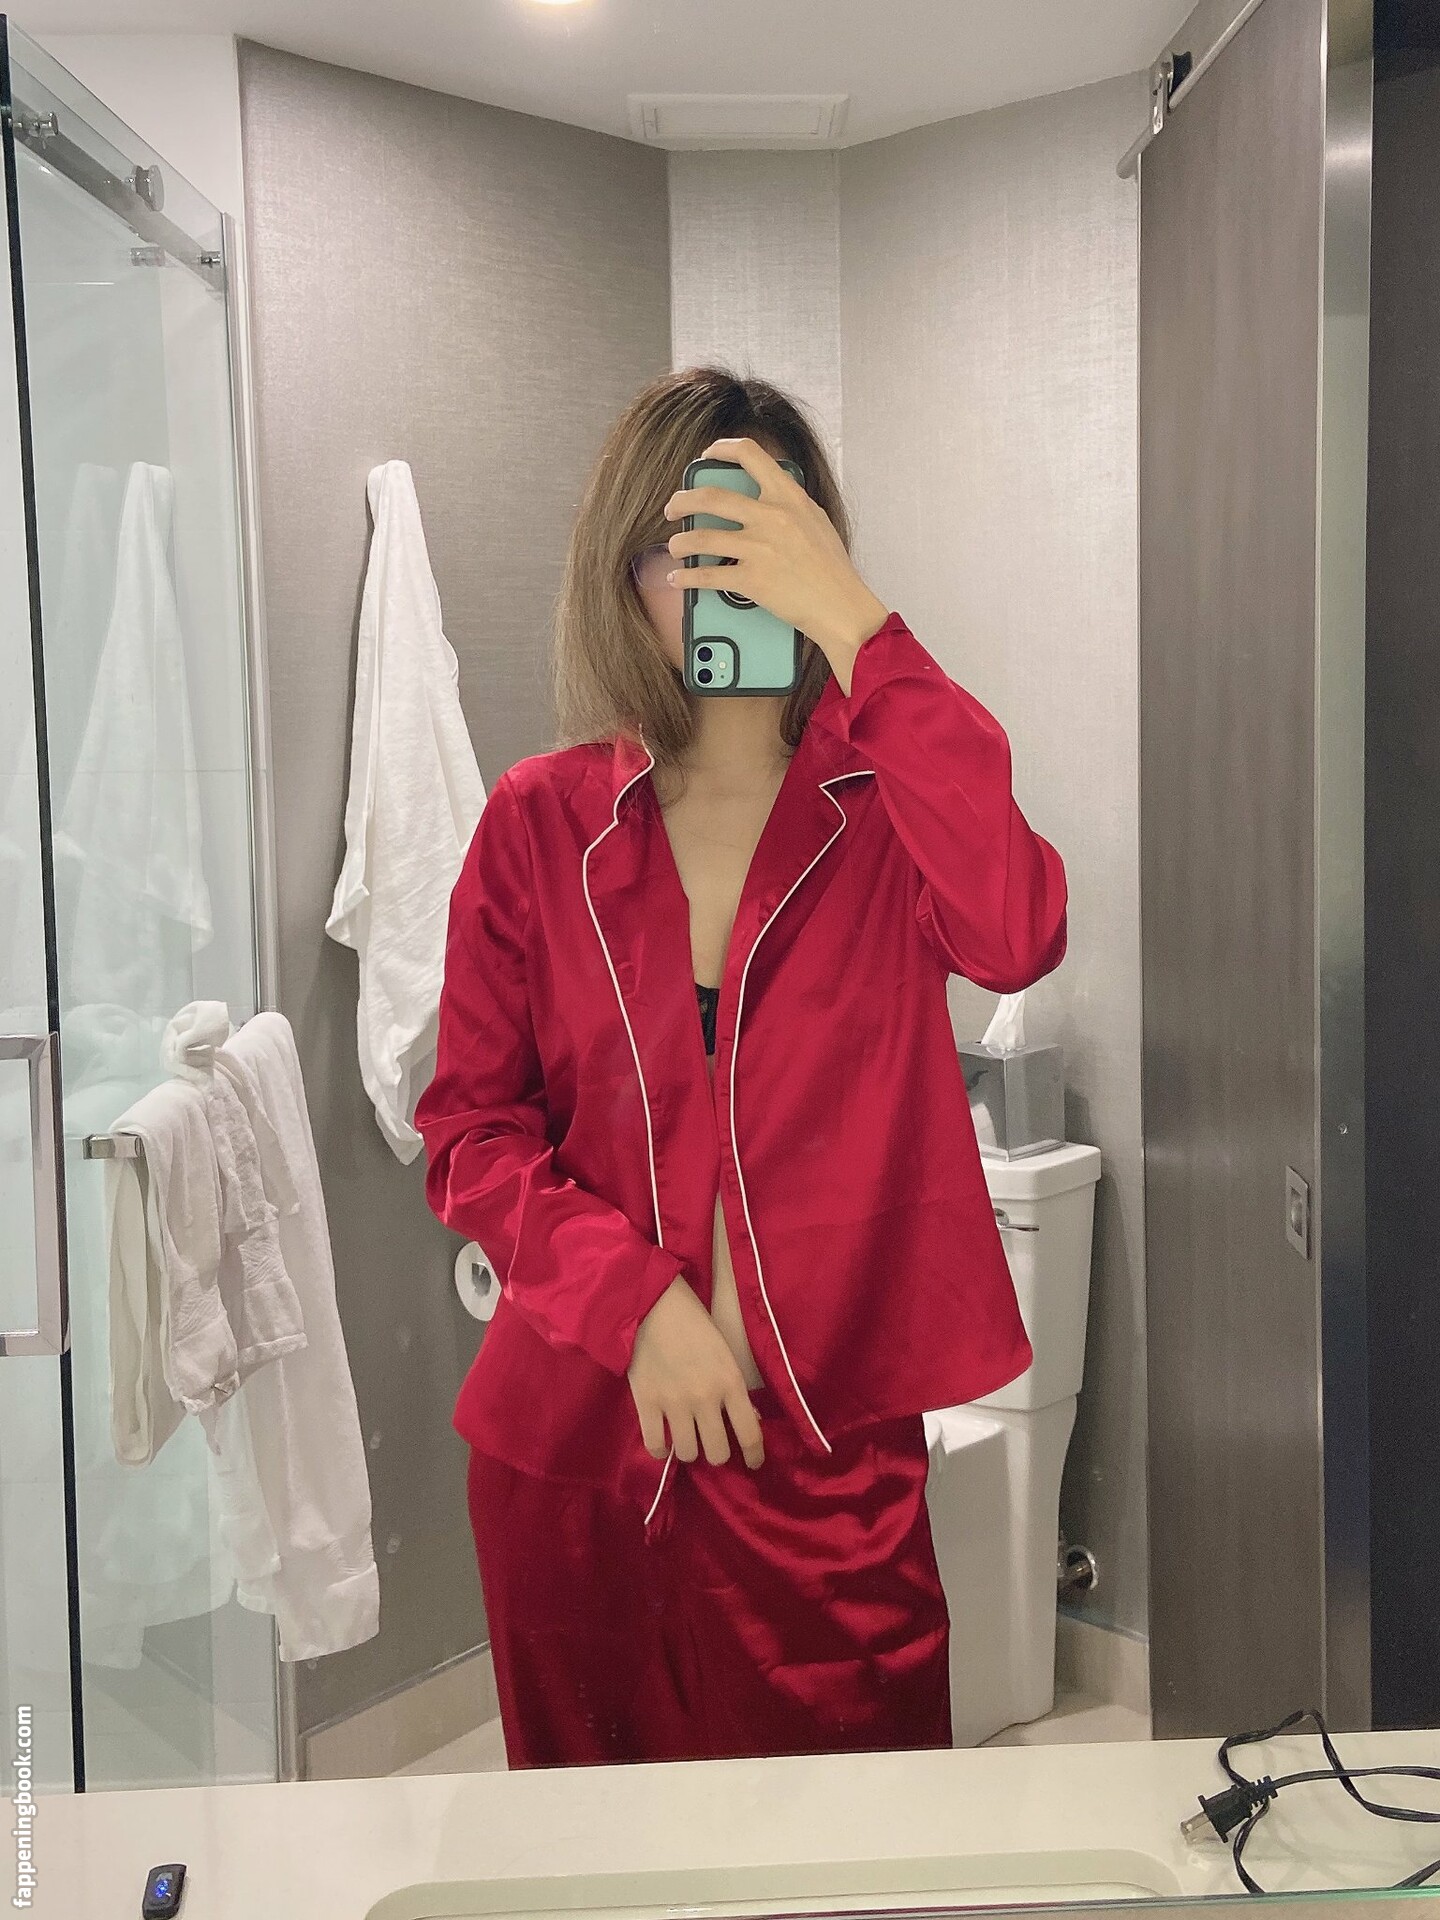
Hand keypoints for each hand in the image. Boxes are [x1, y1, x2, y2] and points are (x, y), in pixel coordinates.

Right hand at [627, 1275, 765, 1469]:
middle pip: (718, 1453)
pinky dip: (661, 1449)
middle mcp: (705, 1397)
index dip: (755, 1456)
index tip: (753, 1463)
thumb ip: (736, 1388)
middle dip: (718, 1453)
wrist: (651, 1303)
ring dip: (690, 1449)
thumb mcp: (726, 1352)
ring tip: (687, 1437)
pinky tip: (664, 1440)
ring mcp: (674, 1402)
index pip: (750, 1435)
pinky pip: (655, 1446)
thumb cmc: (694, 1323)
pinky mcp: (646, 1403)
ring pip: (688, 1454)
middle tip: (713, 1443)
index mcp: (731, 1381)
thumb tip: (748, 1421)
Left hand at [663, 436, 889, 691]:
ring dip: (680, 542)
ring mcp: (759, 548)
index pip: (750, 454)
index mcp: (788, 496)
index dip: (721, 450)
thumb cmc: (832, 568)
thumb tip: (765, 496)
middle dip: (682, 501)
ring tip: (675, 546)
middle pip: (710, 496)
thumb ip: (789, 504)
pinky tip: (678, 578)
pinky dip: (686, 578)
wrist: (841, 606)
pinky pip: (707, 576)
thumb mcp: (815, 520)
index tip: (706, 456)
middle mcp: (770, 516)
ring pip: (701, 537)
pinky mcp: (751, 580)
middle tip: (673, 508)